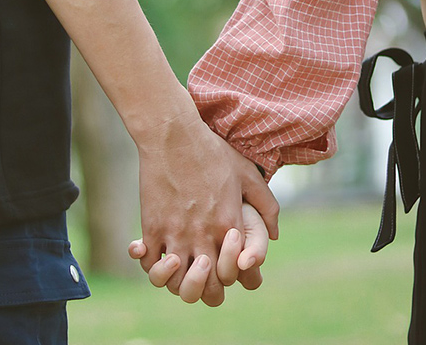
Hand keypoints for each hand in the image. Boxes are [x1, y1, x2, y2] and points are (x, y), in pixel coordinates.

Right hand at [134, 117, 277, 305]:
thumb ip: (267, 206)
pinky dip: (152, 265)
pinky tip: (154, 252)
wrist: (174, 136)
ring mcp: (176, 234)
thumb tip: (276, 234)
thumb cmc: (212, 152)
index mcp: (229, 226)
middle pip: (205, 289)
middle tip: (200, 273)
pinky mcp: (152, 227)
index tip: (222, 265)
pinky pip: (149, 264)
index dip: (229, 278)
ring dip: (178, 280)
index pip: (233, 275)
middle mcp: (204, 236)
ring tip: (177, 264)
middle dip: (205, 289)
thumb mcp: (248, 175)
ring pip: (176, 282)